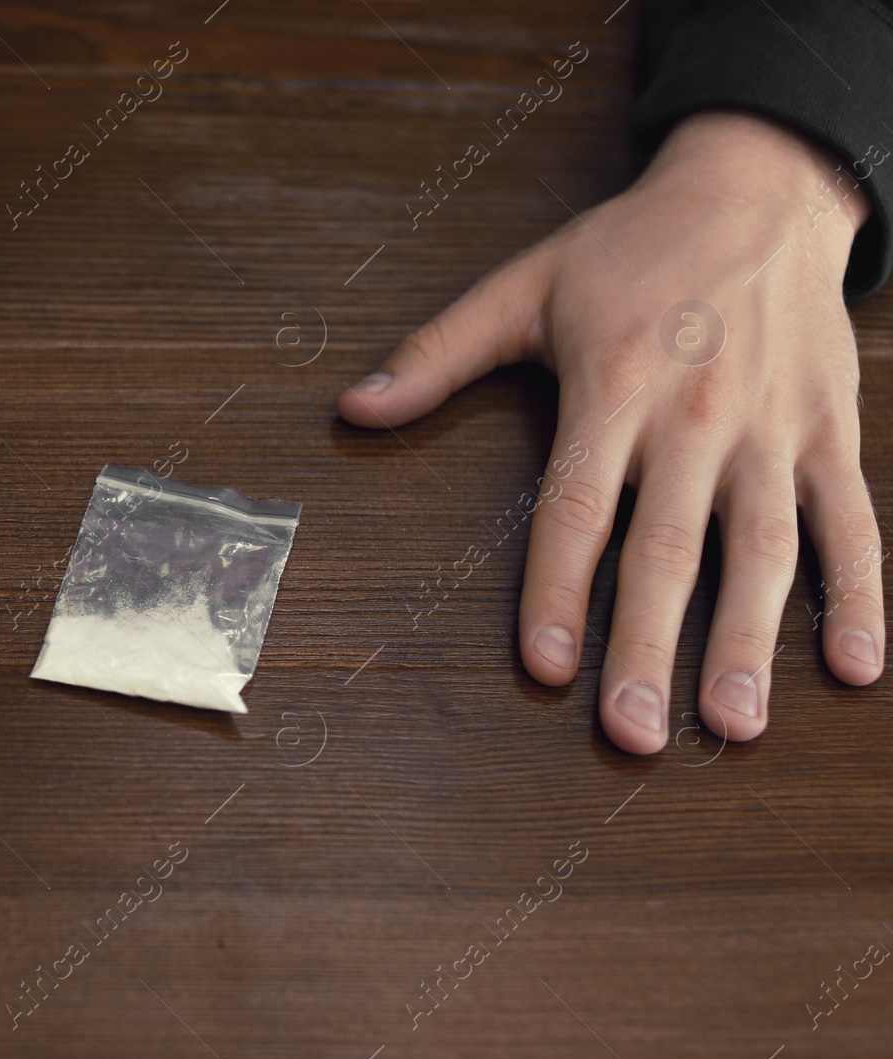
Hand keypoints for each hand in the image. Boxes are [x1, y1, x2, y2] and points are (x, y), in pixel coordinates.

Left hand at [339, 110, 884, 753]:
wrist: (760, 186)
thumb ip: (439, 354)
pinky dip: (862, 592)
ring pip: (764, 549)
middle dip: (647, 647)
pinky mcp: (830, 431)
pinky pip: (852, 521)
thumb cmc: (632, 247)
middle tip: (632, 734)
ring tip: (734, 724)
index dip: (556, 590)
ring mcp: (770, 428)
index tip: (546, 667)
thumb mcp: (524, 284)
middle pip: (667, 549)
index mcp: (612, 385)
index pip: (576, 507)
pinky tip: (858, 667)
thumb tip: (355, 407)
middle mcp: (694, 416)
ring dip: (750, 641)